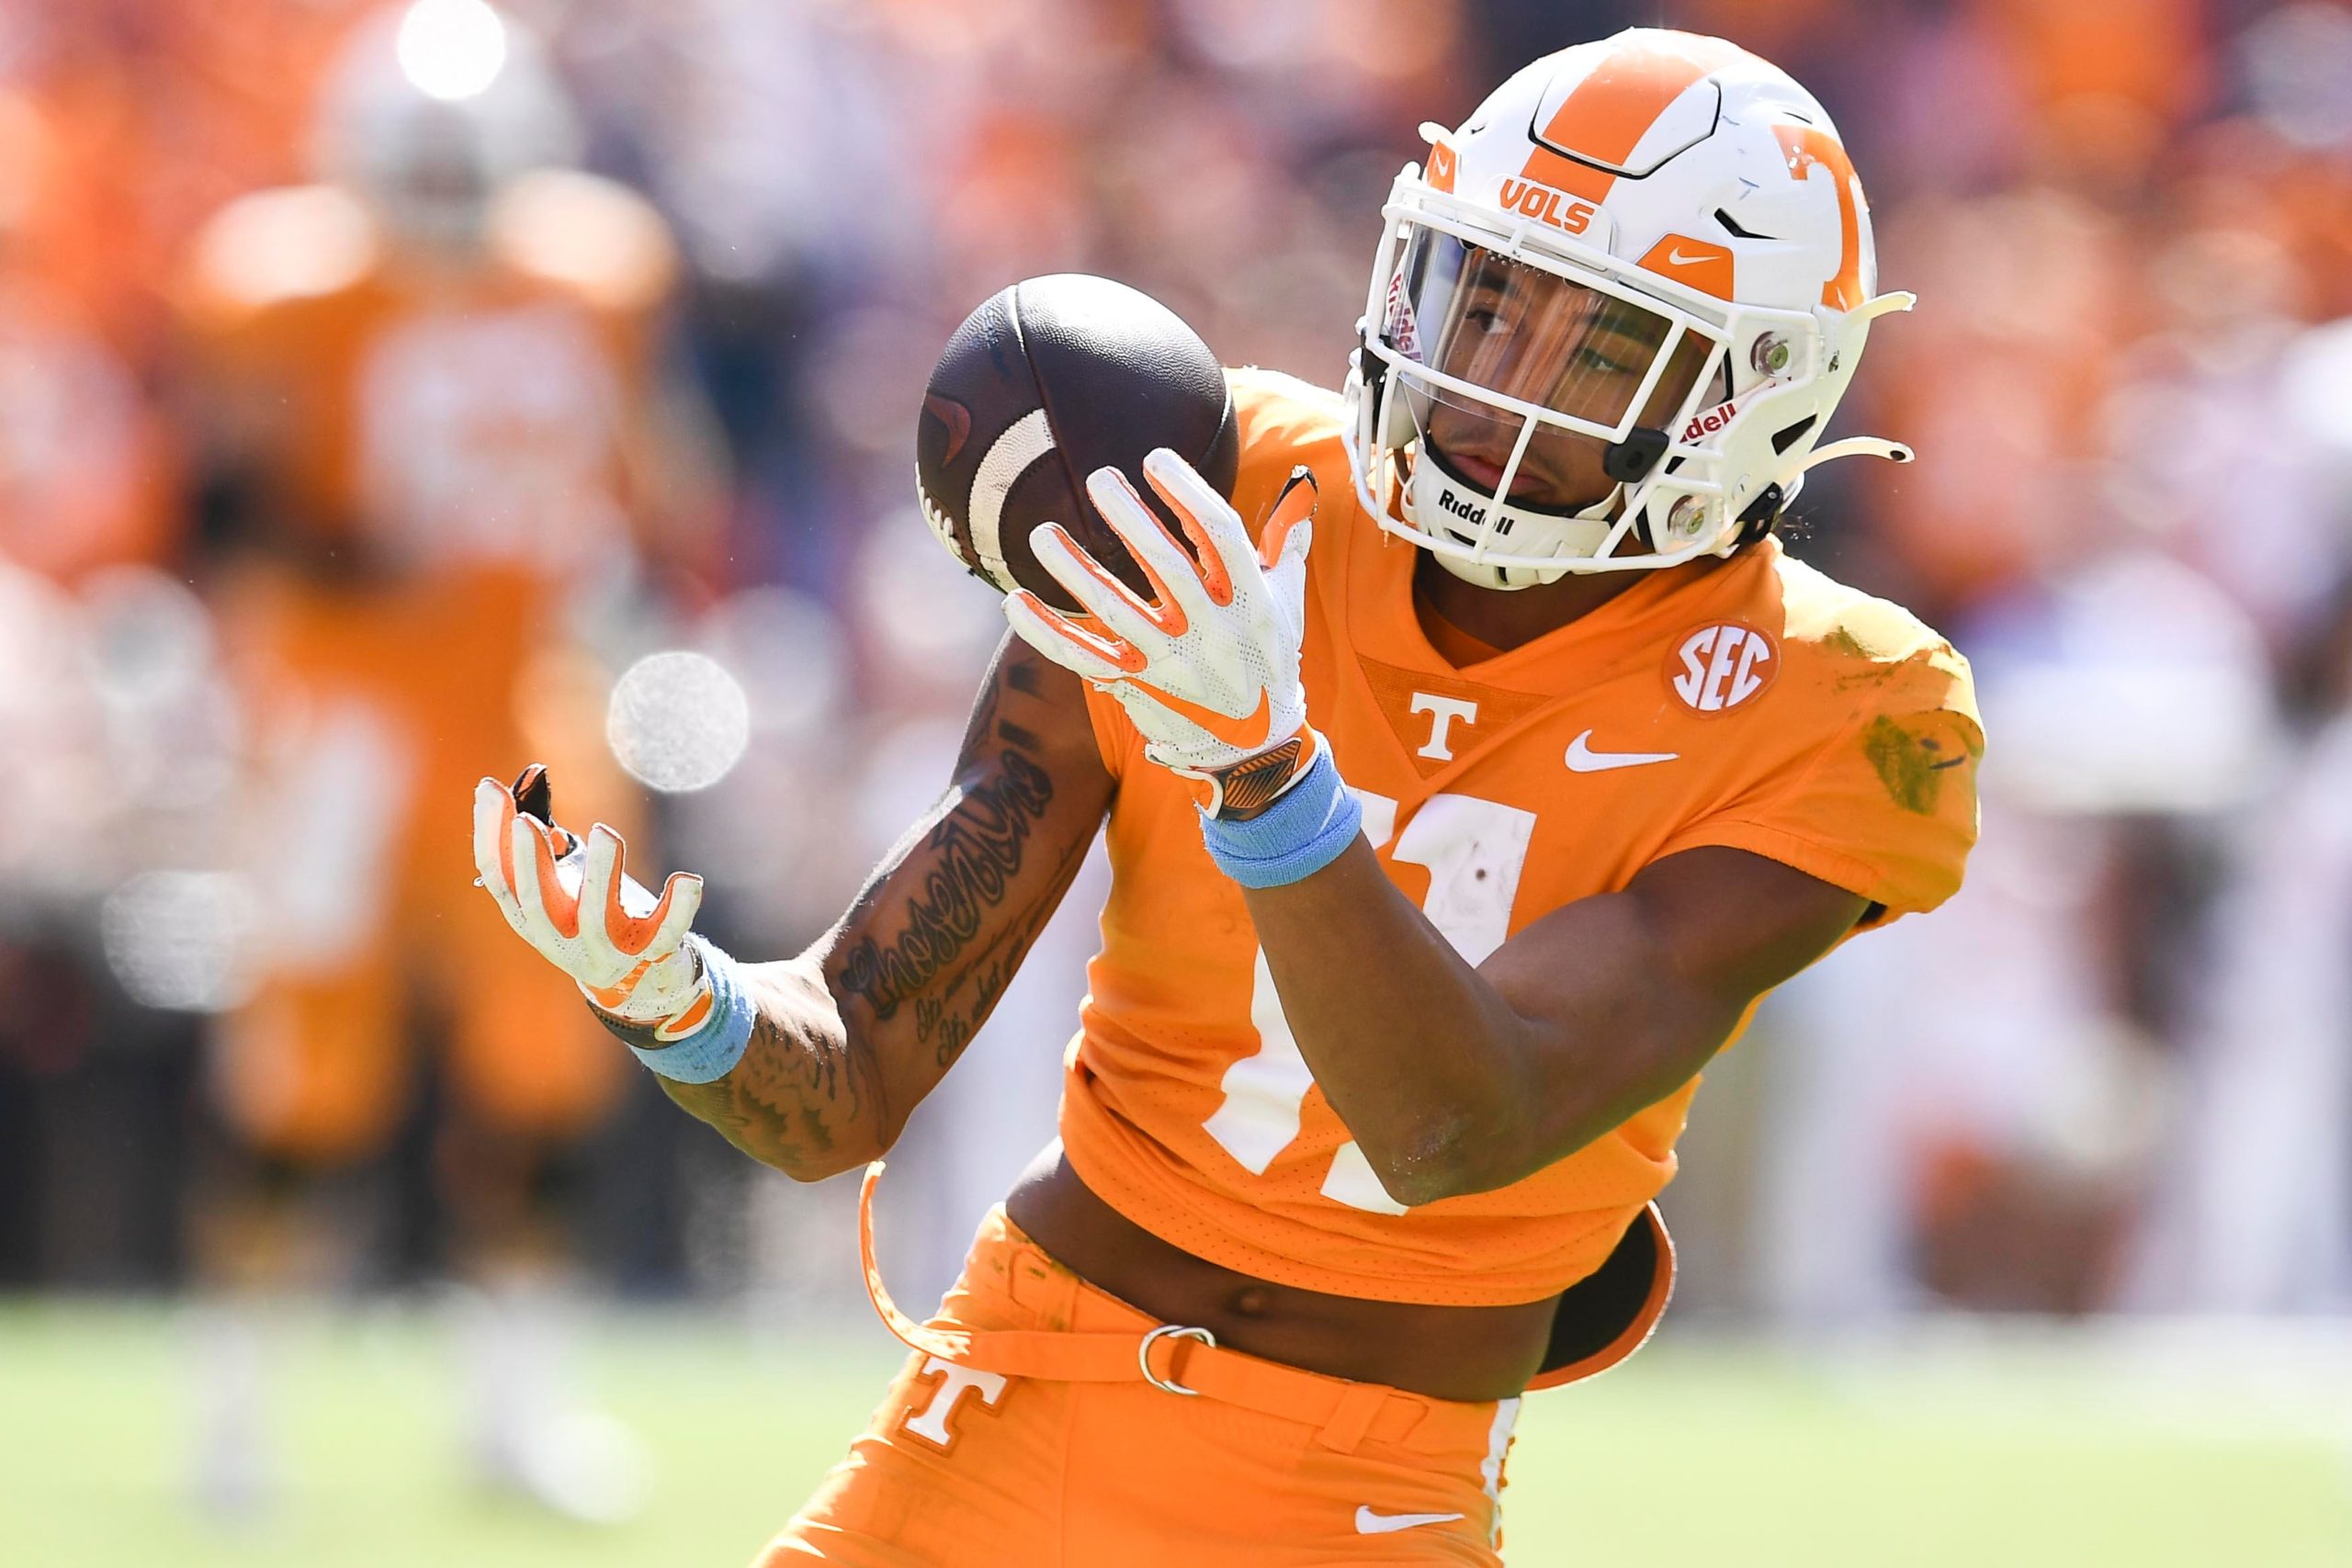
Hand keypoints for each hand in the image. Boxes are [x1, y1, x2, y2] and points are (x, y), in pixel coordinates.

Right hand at [470, 765, 713, 1037]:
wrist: (642, 978)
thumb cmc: (595, 912)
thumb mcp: (564, 879)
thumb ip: (548, 836)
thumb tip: (531, 774)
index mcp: (532, 918)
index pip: (500, 878)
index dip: (490, 835)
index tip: (490, 789)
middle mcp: (562, 939)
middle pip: (539, 904)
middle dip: (530, 862)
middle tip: (528, 822)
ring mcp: (607, 950)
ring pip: (599, 918)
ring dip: (601, 874)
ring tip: (606, 833)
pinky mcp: (651, 953)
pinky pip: (665, 933)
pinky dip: (678, 908)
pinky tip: (687, 878)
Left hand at [1004, 450, 1318, 815]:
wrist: (1256, 748)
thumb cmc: (1269, 662)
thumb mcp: (1287, 605)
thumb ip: (1287, 546)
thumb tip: (1299, 490)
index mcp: (1251, 602)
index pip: (1221, 537)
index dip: (1187, 493)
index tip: (1155, 459)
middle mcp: (1212, 632)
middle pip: (1168, 568)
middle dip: (1131, 520)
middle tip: (1099, 479)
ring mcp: (1172, 663)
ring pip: (1116, 612)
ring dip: (1076, 571)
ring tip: (1043, 534)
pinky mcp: (1138, 686)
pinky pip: (1083, 658)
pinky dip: (1046, 632)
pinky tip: (1016, 602)